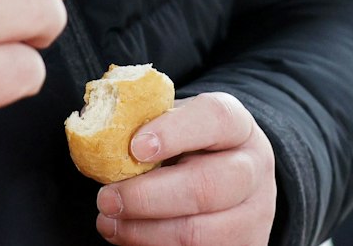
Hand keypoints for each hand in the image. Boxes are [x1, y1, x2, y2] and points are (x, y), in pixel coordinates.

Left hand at [93, 92, 276, 244]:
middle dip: (147, 197)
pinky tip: (130, 238)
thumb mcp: (176, 125)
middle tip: (105, 199)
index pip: (214, 119)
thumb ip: (147, 123)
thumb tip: (98, 129)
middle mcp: (252, 168)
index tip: (134, 147)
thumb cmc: (192, 147)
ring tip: (109, 223)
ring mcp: (253, 213)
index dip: (174, 132)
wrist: (234, 181)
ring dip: (144, 232)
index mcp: (235, 125)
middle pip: (206, 186)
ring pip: (199, 232)